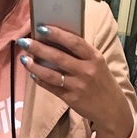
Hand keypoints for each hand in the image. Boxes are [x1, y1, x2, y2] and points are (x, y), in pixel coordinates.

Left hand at [17, 26, 134, 137]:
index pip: (74, 42)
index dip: (57, 34)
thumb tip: (57, 42)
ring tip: (24, 59)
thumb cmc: (102, 83)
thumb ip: (82, 54)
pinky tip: (33, 75)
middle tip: (24, 42)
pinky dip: (41, 81)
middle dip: (39, 48)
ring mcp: (78, 86)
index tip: (42, 28)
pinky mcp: (72, 99)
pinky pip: (52, 88)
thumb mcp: (98, 64)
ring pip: (52, 74)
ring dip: (35, 66)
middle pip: (58, 57)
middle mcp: (86, 71)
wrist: (112, 110)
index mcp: (94, 58)